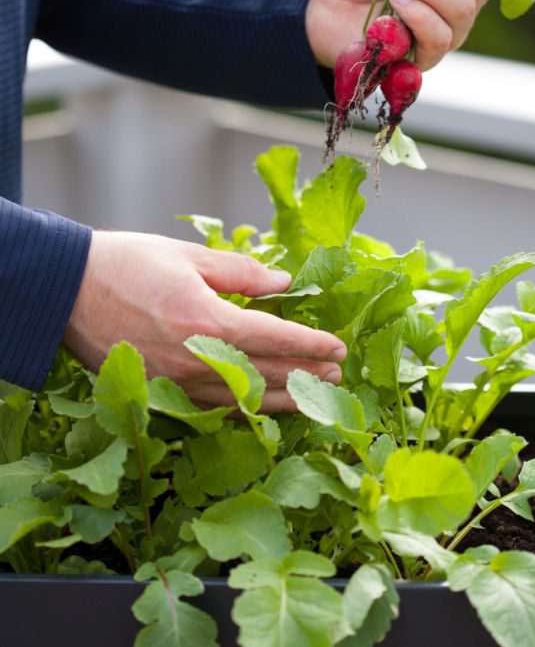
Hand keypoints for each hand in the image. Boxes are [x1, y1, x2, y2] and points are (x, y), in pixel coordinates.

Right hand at [63, 231, 346, 412]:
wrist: (65, 291)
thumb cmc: (125, 265)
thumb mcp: (188, 256)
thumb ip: (241, 271)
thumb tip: (282, 281)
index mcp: (206, 319)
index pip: (275, 337)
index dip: (311, 343)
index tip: (337, 346)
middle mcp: (195, 359)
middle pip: (266, 373)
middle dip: (307, 374)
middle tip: (336, 374)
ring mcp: (176, 383)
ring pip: (243, 400)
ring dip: (283, 399)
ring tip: (312, 396)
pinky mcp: (159, 394)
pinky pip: (212, 409)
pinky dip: (243, 409)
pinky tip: (260, 408)